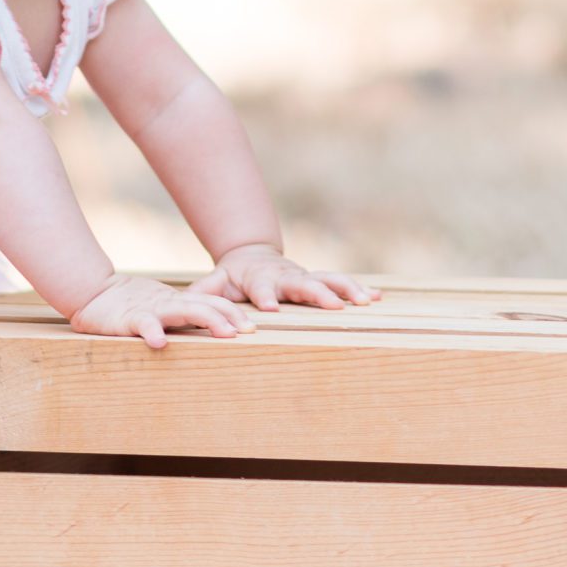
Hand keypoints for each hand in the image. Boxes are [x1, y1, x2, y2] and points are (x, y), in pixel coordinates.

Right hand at [69, 273, 253, 349]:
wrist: (91, 292)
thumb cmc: (129, 304)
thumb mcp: (162, 304)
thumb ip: (187, 306)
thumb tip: (219, 298)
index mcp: (176, 302)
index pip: (210, 303)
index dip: (232, 312)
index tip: (251, 327)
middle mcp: (168, 304)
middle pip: (204, 306)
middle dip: (228, 317)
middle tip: (247, 332)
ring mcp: (150, 310)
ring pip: (183, 311)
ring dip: (207, 320)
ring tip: (225, 334)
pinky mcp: (129, 319)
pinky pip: (143, 325)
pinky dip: (152, 332)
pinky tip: (159, 343)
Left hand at [191, 244, 378, 312]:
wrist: (252, 257)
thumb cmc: (232, 278)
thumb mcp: (215, 284)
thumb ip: (203, 294)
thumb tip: (187, 305)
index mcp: (258, 279)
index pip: (261, 288)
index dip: (266, 296)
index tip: (271, 309)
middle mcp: (285, 277)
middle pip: (301, 284)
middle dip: (318, 294)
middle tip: (333, 306)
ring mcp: (303, 277)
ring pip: (327, 280)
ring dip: (346, 290)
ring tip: (366, 301)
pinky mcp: (317, 281)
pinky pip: (340, 283)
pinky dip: (360, 289)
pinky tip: (379, 298)